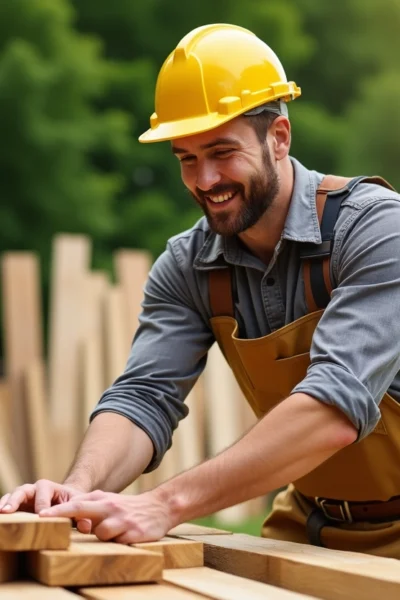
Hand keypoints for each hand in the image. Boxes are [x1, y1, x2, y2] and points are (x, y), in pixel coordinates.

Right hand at [0, 480, 91, 532]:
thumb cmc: (73, 503)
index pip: (43, 495)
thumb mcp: (79, 506)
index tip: (40, 516)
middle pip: (23, 490)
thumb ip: (83, 515)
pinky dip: (2, 507)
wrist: (67, 500)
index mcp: (49, 487)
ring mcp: (25, 497)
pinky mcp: (19, 505)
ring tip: (0, 514)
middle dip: (16, 500)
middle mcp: (34, 489)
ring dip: (6, 504)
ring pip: (13, 496)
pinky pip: (8, 504)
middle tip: (8, 511)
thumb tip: (86, 527)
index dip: (41, 506)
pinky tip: (0, 518)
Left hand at [39, 489, 175, 543]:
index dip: (58, 510)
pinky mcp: (133, 533)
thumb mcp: (109, 501)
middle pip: (81, 510)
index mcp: (102, 499)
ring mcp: (121, 519)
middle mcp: (110, 506)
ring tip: (115, 532)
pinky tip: (127, 536)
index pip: (75, 504)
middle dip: (62, 514)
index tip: (41, 515)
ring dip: (103, 536)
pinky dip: (118, 542)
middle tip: (44, 518)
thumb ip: (90, 506)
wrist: (159, 507)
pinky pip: (117, 543)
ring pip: (100, 534)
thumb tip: (66, 515)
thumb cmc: (128, 507)